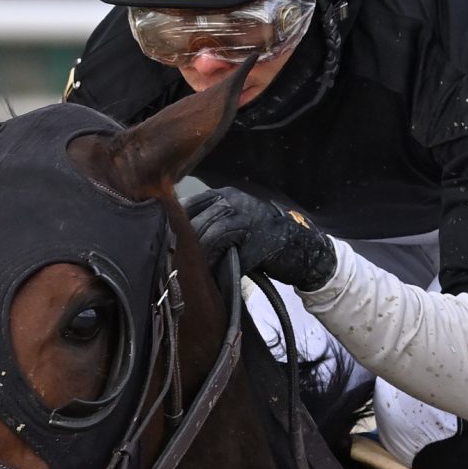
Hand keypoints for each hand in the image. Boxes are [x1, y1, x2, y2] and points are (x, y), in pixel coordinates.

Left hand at [184, 187, 337, 289]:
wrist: (300, 245)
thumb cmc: (263, 233)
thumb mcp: (235, 219)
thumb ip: (211, 221)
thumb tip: (179, 237)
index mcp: (226, 195)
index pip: (191, 204)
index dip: (177, 222)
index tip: (167, 239)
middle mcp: (235, 202)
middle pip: (198, 221)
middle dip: (185, 243)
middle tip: (175, 260)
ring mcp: (247, 219)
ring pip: (212, 235)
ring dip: (200, 255)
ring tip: (192, 269)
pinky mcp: (257, 240)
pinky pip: (231, 253)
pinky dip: (220, 264)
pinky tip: (213, 273)